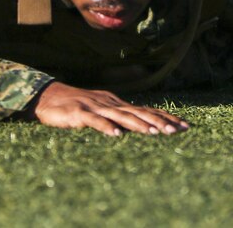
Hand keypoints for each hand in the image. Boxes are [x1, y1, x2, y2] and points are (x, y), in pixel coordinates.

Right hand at [27, 81, 188, 136]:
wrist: (47, 96)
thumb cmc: (75, 106)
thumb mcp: (100, 110)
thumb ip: (117, 117)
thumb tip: (140, 128)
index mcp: (116, 104)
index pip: (146, 110)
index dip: (165, 118)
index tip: (185, 126)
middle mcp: (110, 103)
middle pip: (138, 113)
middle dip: (159, 122)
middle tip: (177, 131)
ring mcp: (95, 107)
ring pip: (121, 116)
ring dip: (139, 125)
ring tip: (155, 133)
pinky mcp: (79, 113)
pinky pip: (95, 121)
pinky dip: (106, 128)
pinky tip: (117, 135)